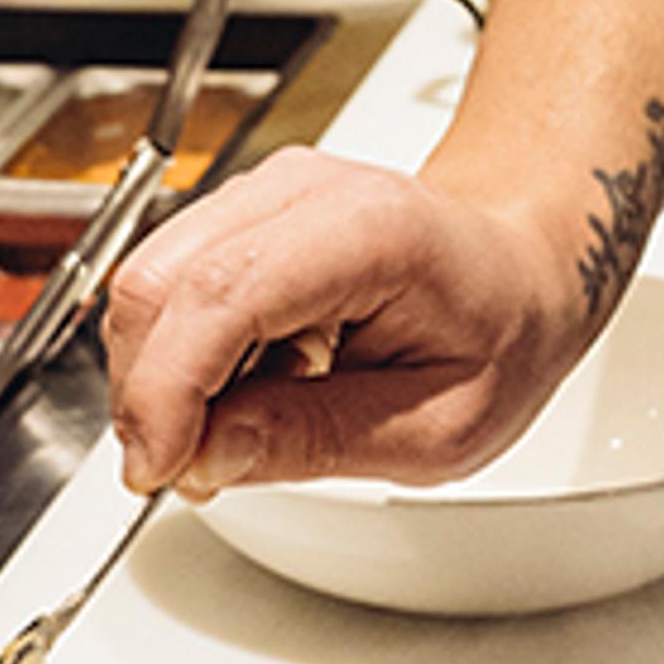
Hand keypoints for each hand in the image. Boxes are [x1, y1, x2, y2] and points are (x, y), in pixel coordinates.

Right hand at [100, 142, 594, 499]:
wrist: (517, 265)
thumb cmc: (498, 332)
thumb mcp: (439, 428)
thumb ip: (317, 440)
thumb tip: (206, 455)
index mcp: (368, 232)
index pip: (222, 295)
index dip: (166, 391)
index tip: (160, 472)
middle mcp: (301, 190)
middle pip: (158, 283)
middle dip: (147, 396)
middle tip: (191, 473)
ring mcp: (263, 193)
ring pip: (146, 284)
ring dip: (159, 378)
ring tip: (239, 427)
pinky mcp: (238, 214)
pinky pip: (167, 286)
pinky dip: (177, 356)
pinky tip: (246, 384)